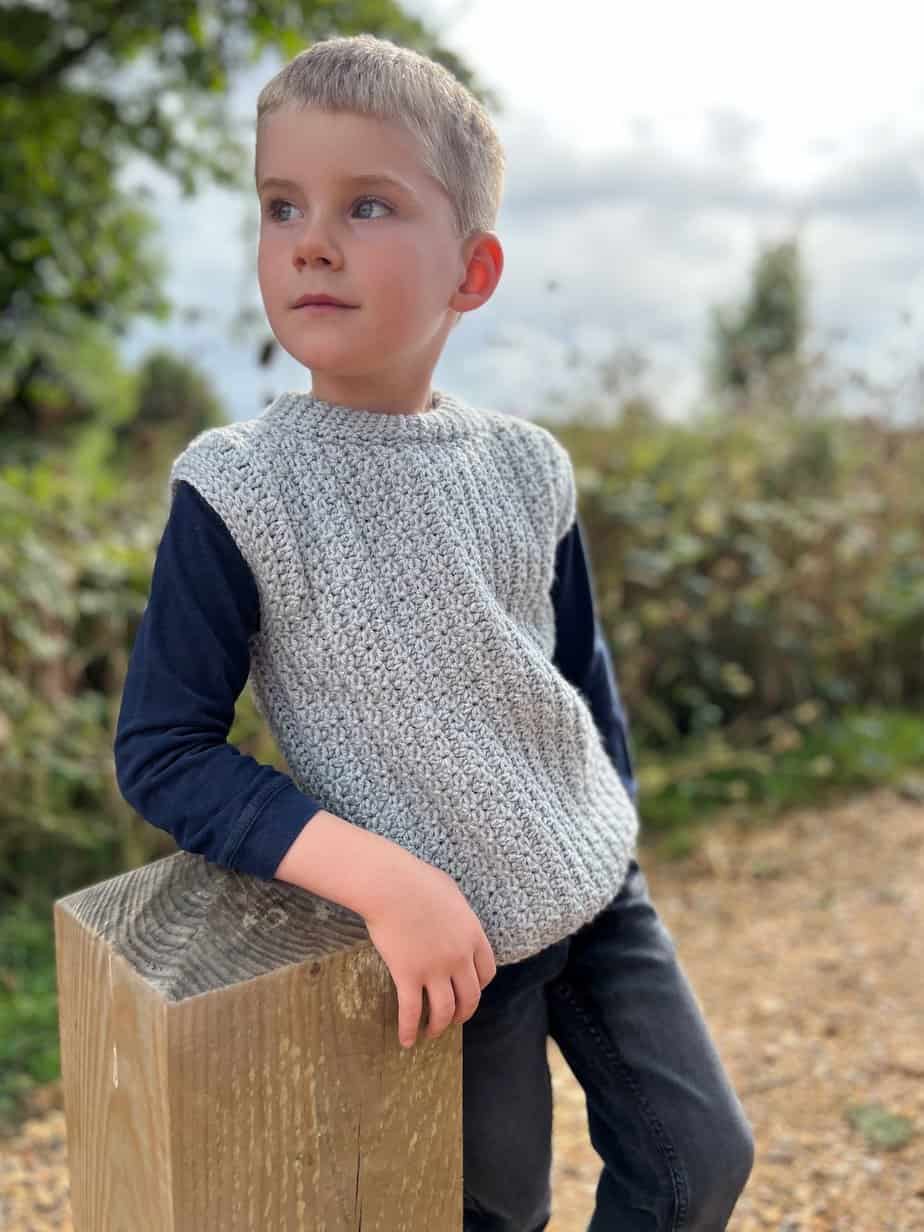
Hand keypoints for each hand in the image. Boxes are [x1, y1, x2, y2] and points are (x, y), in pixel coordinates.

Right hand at [363, 858, 496, 1048]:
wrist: (391, 885)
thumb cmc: (416, 880)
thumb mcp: (450, 892)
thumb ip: (458, 912)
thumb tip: (455, 918)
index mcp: (473, 936)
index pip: (487, 973)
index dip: (479, 987)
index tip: (469, 991)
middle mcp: (459, 957)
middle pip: (470, 997)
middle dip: (463, 1013)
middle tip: (454, 1019)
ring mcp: (435, 969)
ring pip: (445, 1010)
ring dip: (440, 1026)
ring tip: (432, 1032)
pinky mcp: (409, 975)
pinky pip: (412, 1011)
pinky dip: (409, 1030)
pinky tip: (406, 1041)